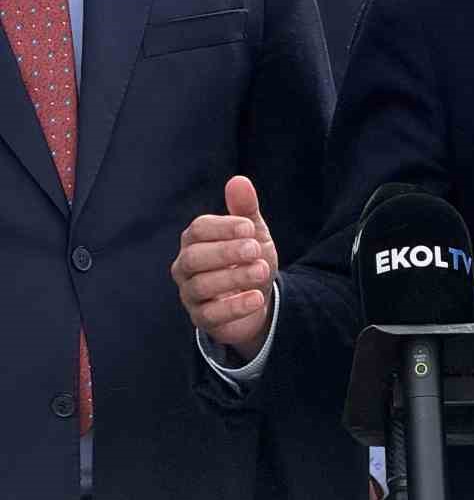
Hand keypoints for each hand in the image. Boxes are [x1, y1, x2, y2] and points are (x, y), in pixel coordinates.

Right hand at [171, 175, 277, 360]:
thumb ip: (245, 209)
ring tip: (262, 271)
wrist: (258, 297)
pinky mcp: (202, 319)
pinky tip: (257, 297)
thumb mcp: (252, 233)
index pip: (197, 229)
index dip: (224, 227)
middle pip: (194, 258)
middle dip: (226, 252)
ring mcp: (191, 294)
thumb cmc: (249, 260)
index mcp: (196, 241)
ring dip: (234, 277)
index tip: (250, 228)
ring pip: (201, 286)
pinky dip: (235, 306)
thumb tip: (238, 180)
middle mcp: (186, 267)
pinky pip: (211, 314)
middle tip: (256, 249)